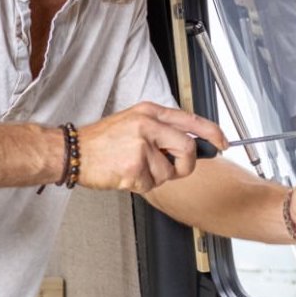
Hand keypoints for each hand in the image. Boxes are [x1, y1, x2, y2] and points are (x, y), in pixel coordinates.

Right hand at [78, 102, 226, 192]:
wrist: (73, 152)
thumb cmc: (101, 140)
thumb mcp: (133, 122)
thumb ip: (160, 131)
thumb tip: (188, 146)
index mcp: (149, 112)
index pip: (190, 119)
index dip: (211, 132)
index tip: (222, 143)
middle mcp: (147, 125)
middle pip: (187, 148)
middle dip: (185, 165)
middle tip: (175, 168)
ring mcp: (140, 145)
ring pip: (169, 171)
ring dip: (156, 177)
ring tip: (135, 168)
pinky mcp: (134, 166)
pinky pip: (152, 183)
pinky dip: (141, 184)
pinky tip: (126, 174)